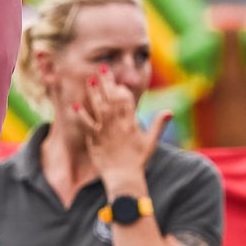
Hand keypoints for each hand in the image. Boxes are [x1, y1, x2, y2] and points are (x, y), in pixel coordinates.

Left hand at [68, 66, 170, 190]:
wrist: (124, 177)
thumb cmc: (138, 161)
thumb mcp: (151, 142)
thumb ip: (159, 125)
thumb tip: (170, 112)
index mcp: (131, 122)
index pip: (125, 100)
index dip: (120, 89)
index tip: (116, 81)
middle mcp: (118, 123)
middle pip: (112, 98)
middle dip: (107, 82)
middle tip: (102, 69)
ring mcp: (105, 130)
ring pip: (99, 107)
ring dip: (94, 92)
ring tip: (90, 80)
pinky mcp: (94, 139)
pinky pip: (86, 124)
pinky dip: (81, 115)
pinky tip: (75, 105)